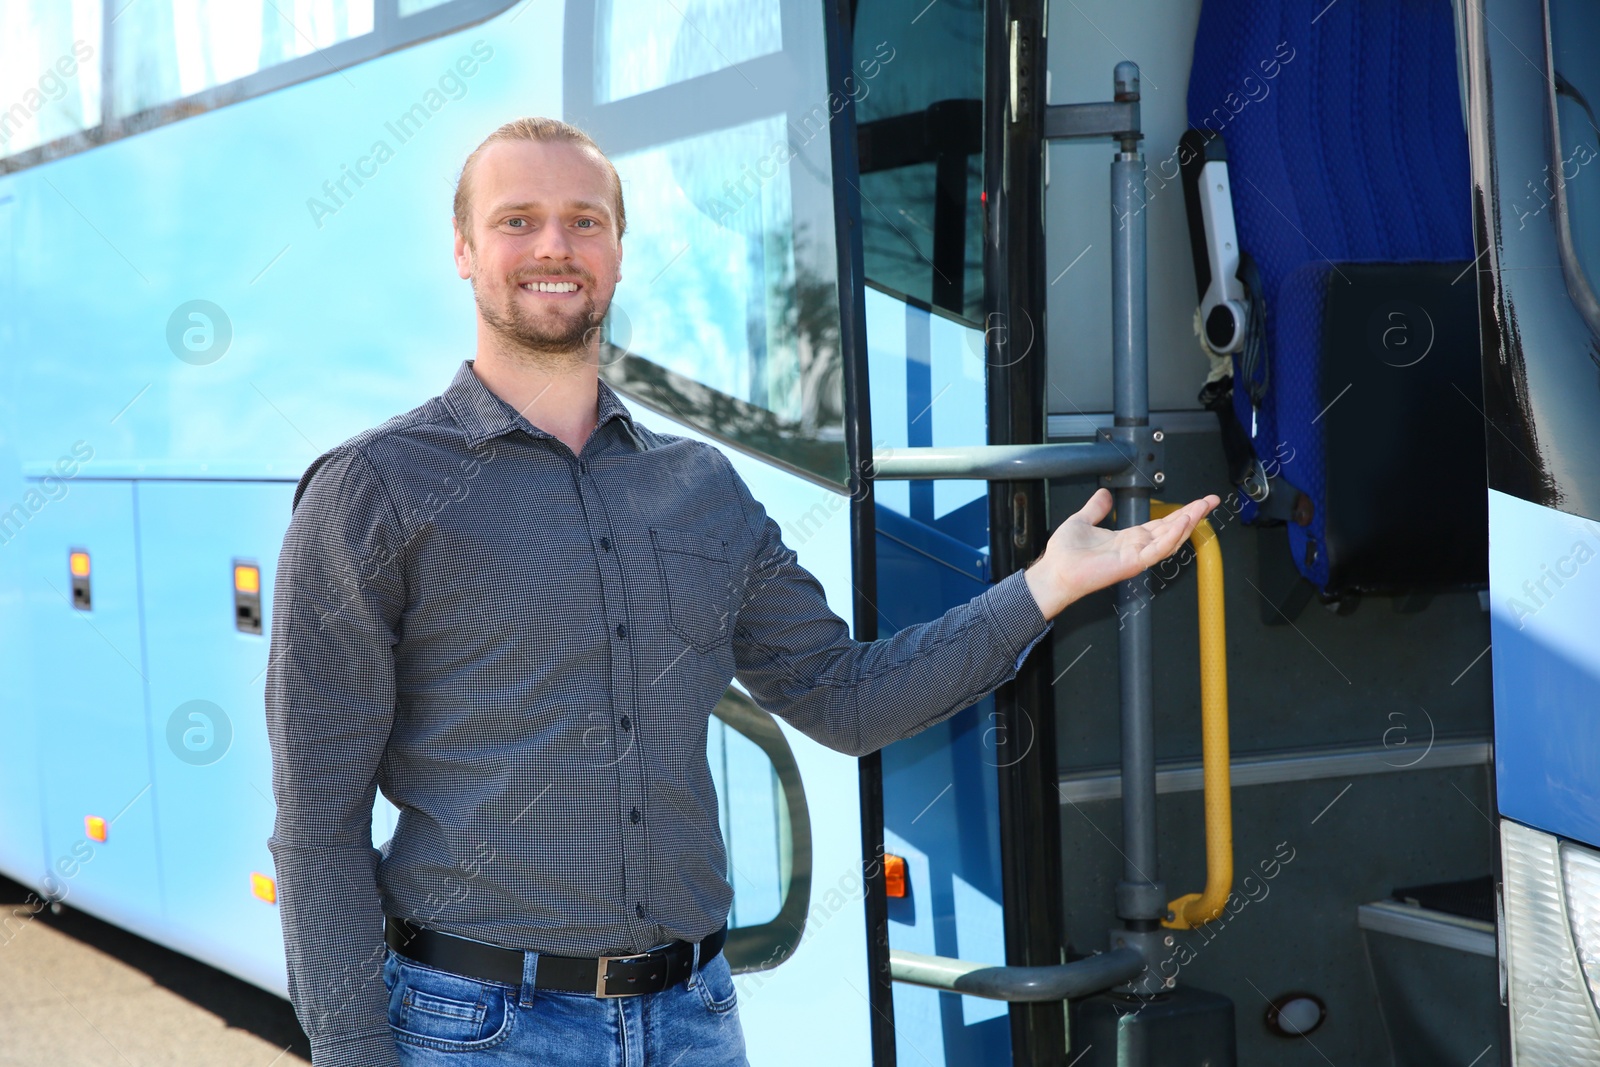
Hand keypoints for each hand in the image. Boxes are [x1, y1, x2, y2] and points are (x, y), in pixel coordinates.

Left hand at [1023, 488, 1220, 619]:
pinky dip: (1170, 536)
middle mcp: (1136, 548)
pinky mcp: (1131, 564)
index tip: (1198, 501)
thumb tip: (1104, 495)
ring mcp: (1136, 557)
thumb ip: (1096, 508)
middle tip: (1212, 500)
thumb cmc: (1065, 554)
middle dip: (1193, 515)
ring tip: (1201, 508)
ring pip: (1169, 540)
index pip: (1162, 523)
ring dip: (1186, 523)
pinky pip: (1156, 550)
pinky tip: (1182, 523)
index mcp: (1128, 538)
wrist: (1054, 572)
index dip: (1180, 512)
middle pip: (1172, 529)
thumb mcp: (1082, 521)